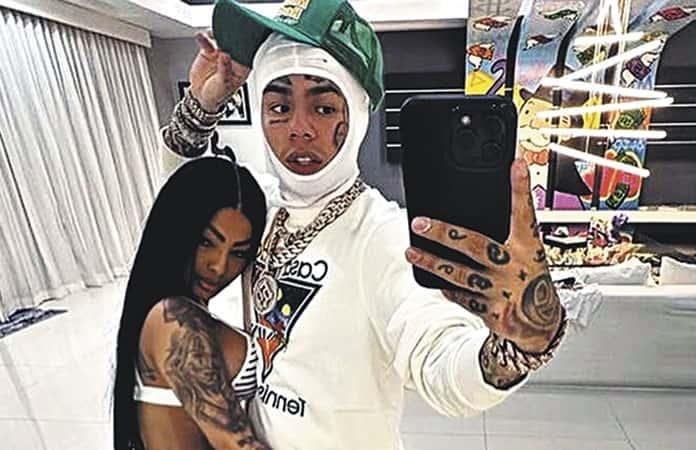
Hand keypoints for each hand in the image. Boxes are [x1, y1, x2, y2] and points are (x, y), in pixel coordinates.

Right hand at [189, 32, 250, 112]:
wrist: (201, 96)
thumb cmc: (218, 94)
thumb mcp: (223, 85)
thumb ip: (224, 70)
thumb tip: (225, 55)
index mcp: (242, 67)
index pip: (246, 54)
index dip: (243, 46)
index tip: (239, 41)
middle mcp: (233, 58)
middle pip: (234, 43)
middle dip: (231, 37)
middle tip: (225, 34)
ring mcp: (221, 52)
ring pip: (221, 39)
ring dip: (216, 35)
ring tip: (212, 37)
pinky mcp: (209, 50)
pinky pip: (207, 41)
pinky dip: (204, 37)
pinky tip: (201, 37)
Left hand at [405, 159, 561, 352]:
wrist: (542, 322)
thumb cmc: (531, 277)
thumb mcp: (529, 252)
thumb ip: (508, 232)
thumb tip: (478, 206)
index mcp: (529, 247)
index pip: (525, 213)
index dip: (521, 188)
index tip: (516, 164)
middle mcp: (516, 266)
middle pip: (475, 245)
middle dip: (444, 233)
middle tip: (418, 223)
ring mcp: (502, 290)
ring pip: (460, 274)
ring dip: (432, 263)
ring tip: (411, 252)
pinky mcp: (492, 311)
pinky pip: (462, 297)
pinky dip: (447, 288)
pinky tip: (433, 279)